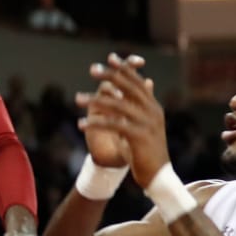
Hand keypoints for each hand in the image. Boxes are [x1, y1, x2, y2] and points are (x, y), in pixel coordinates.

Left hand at [76, 55, 170, 187]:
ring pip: (118, 105)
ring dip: (95, 101)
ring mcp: (147, 123)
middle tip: (93, 69)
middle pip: (129, 87)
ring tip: (77, 99)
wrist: (159, 177)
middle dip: (110, 76)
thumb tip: (147, 81)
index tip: (110, 58)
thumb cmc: (148, 151)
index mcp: (153, 108)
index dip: (124, 69)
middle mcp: (152, 112)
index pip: (138, 83)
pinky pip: (114, 125)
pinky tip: (80, 124)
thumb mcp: (146, 125)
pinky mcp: (139, 137)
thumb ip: (144, 105)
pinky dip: (96, 123)